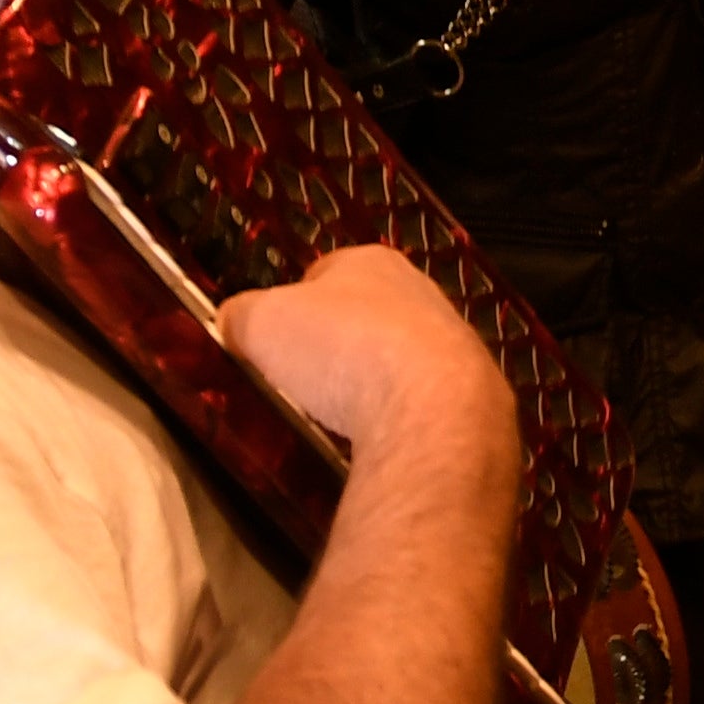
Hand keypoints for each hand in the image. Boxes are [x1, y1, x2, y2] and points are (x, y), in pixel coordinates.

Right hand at [220, 240, 517, 474]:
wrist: (433, 409)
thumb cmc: (342, 347)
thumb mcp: (261, 322)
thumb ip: (241, 316)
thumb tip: (232, 322)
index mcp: (372, 263)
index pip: (325, 274)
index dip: (295, 304)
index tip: (277, 337)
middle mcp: (421, 294)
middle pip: (366, 316)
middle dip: (337, 346)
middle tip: (302, 381)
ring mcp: (455, 346)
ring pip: (400, 361)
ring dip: (372, 385)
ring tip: (336, 418)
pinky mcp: (471, 397)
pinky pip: (420, 405)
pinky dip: (397, 420)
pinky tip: (375, 440)